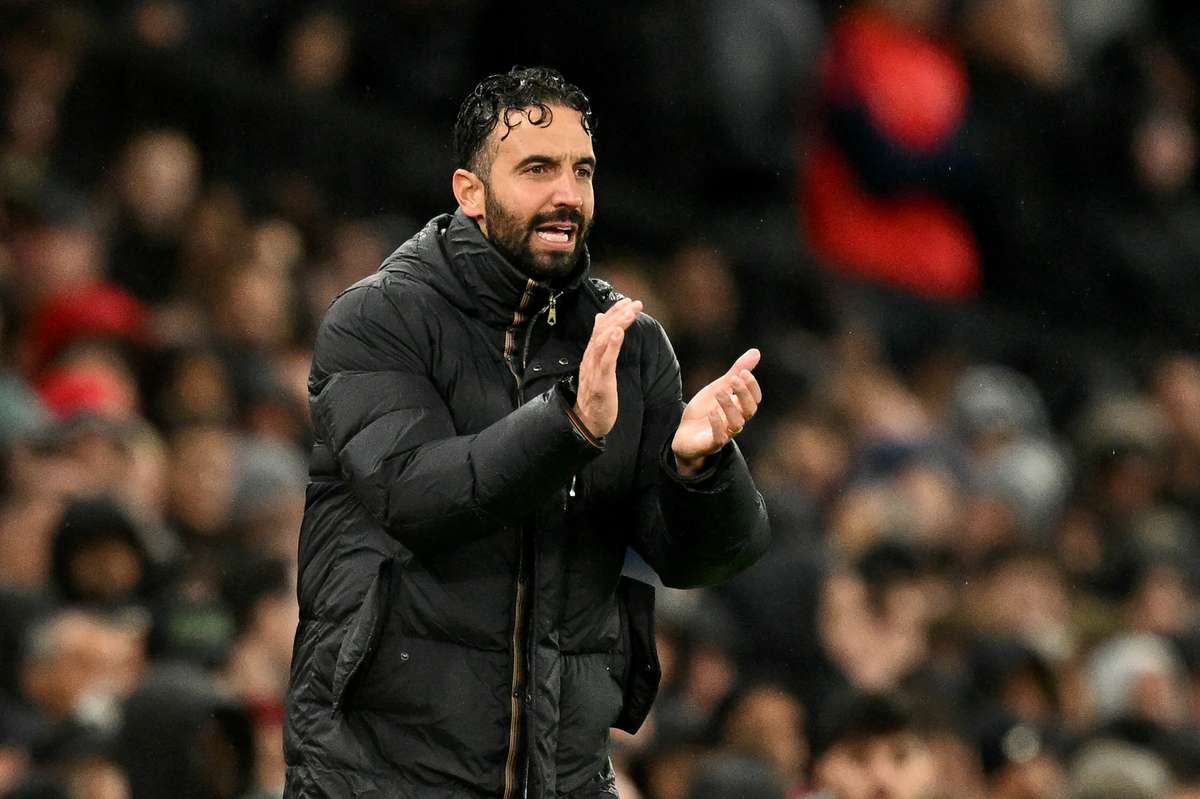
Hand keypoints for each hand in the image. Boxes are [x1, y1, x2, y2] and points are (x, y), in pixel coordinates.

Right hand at [573, 298, 642, 437]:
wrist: (586, 421)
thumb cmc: (595, 396)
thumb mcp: (597, 368)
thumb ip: (600, 346)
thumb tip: (599, 320)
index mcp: (590, 355)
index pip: (601, 328)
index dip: (613, 312)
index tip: (627, 301)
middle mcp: (590, 359)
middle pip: (603, 331)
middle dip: (619, 314)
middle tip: (635, 303)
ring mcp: (594, 370)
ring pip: (604, 341)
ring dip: (618, 324)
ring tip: (631, 312)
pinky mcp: (600, 382)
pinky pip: (606, 360)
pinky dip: (612, 345)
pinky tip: (619, 332)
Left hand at [672, 349, 761, 475]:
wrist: (685, 434)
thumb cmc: (705, 410)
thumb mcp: (719, 387)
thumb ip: (736, 372)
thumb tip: (756, 352)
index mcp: (739, 408)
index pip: (755, 399)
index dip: (752, 386)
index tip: (743, 372)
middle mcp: (735, 421)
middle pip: (749, 410)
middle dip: (744, 394)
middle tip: (734, 379)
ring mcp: (724, 433)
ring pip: (737, 424)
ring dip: (729, 406)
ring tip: (719, 392)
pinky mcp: (710, 444)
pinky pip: (719, 438)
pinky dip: (717, 425)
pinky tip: (711, 412)